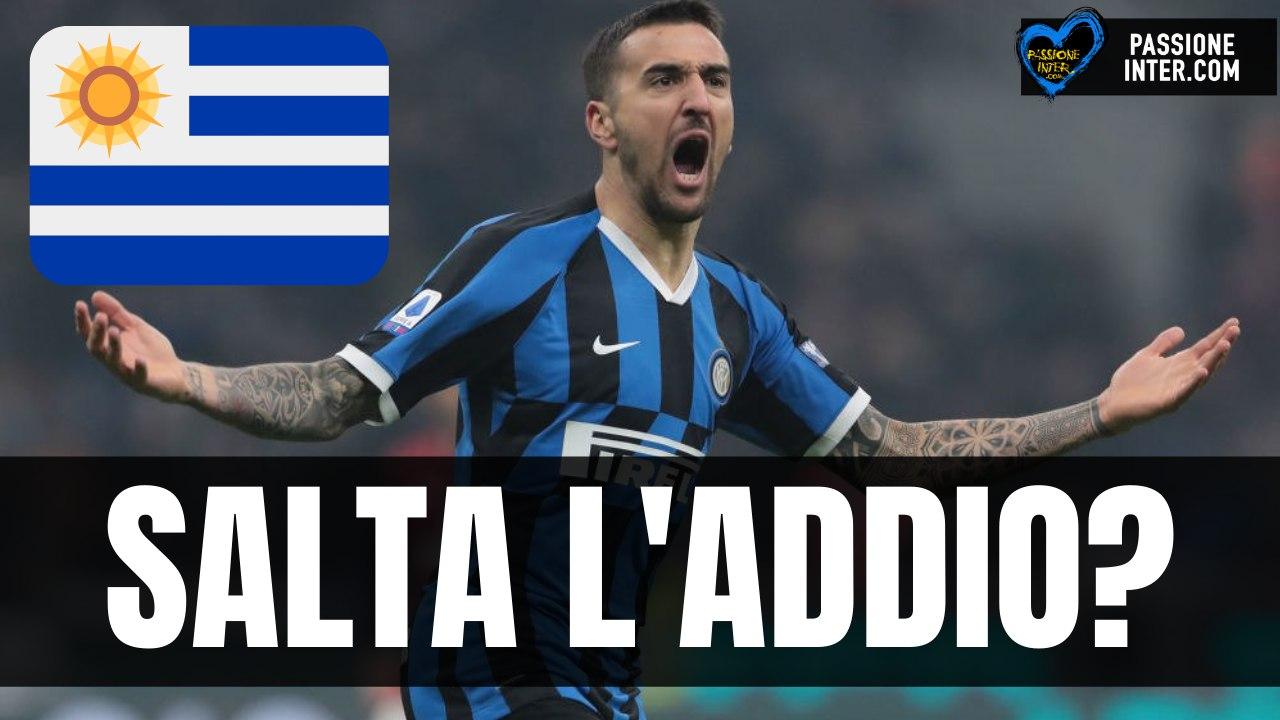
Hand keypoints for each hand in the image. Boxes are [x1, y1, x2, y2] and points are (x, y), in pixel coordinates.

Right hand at [74, 291, 190, 402]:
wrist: (176, 373)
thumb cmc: (151, 350)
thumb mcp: (134, 327)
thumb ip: (116, 313)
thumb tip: (95, 295)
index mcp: (108, 347)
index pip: (89, 334)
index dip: (83, 321)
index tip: (80, 304)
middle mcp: (112, 361)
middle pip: (96, 348)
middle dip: (97, 333)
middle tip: (101, 317)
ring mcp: (127, 373)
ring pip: (113, 361)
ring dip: (113, 346)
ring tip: (115, 330)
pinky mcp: (143, 382)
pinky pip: (139, 377)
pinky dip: (139, 368)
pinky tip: (141, 360)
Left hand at [1097, 317, 1240, 433]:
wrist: (1114, 403)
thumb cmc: (1131, 381)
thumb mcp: (1147, 355)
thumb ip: (1163, 343)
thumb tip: (1182, 329)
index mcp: (1179, 363)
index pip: (1204, 347)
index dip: (1218, 335)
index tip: (1234, 322)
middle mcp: (1183, 375)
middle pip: (1208, 358)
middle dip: (1222, 345)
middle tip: (1235, 330)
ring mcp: (1178, 389)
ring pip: (1201, 374)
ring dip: (1213, 360)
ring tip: (1224, 345)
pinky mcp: (1168, 402)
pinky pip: (1184, 392)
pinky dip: (1193, 383)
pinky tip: (1202, 372)